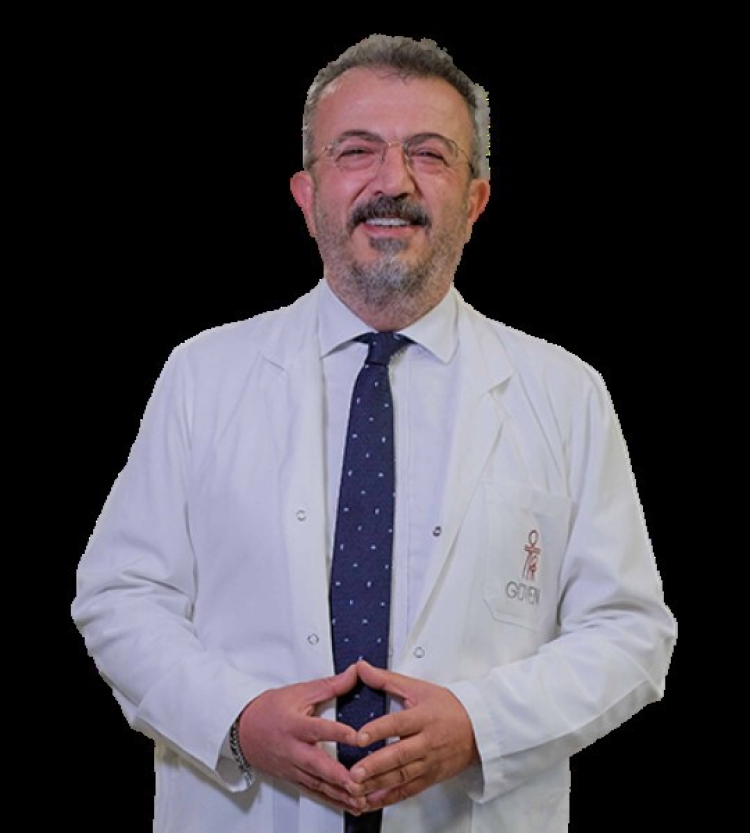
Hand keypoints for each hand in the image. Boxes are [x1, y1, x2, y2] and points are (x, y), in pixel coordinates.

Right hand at [237, 664, 367, 814]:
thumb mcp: (299, 692)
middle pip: (317, 764)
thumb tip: (353, 673)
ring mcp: (292, 767)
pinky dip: (332, 800)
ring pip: (317, 783)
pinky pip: (314, 792)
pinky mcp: (293, 779)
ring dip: (339, 793)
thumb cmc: (269, 710)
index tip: (357, 737)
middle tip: (359, 781)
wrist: (242, 730)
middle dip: (338, 776)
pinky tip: (348, 804)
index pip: (318, 728)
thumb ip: (330, 685)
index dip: (338, 732)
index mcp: (295, 725)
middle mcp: (293, 749)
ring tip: (360, 799)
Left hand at [347, 660, 478, 809]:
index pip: (398, 724)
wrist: (479, 730)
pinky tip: (371, 801)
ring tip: (356, 788)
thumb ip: (386, 680)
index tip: (359, 737)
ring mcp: (429, 763)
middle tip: (354, 773)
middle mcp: (426, 742)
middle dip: (376, 766)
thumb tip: (362, 668)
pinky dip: (389, 798)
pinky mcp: (430, 778)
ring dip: (378, 784)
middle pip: (399, 756)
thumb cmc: (449, 708)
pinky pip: (408, 791)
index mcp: (423, 717)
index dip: (378, 730)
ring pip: (402, 776)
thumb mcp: (418, 688)